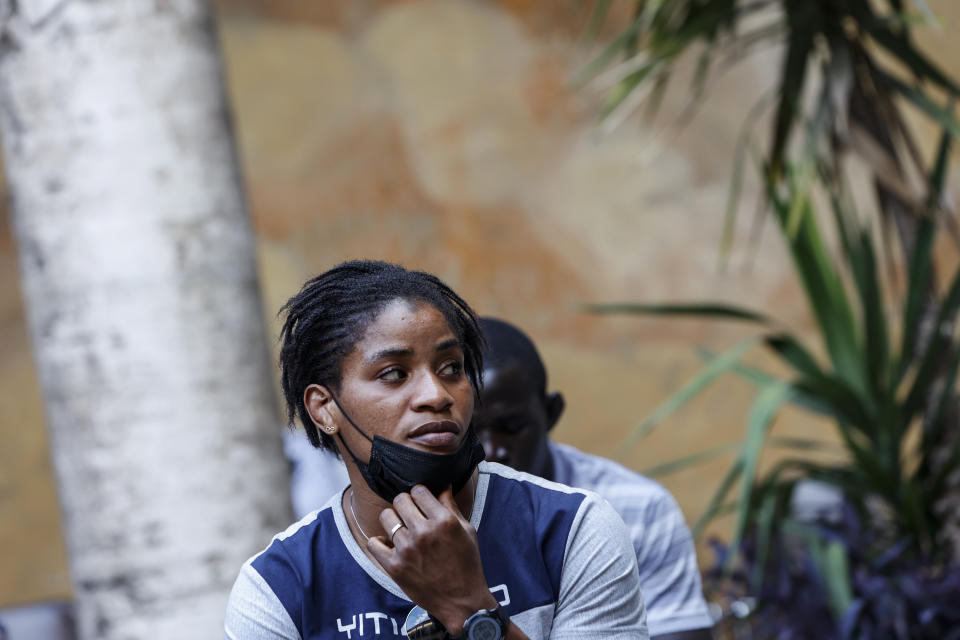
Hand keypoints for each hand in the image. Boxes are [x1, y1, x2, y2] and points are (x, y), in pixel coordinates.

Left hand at [367, 485, 497, 634]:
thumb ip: (451, 507)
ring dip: (393, 520)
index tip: (421, 500)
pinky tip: (390, 544)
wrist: (461, 602)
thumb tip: (442, 485)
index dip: (420, 493)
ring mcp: (407, 550)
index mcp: (444, 521)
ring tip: (401, 529)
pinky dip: (379, 542)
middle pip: (400, 500)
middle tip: (410, 513)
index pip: (419, 490)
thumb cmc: (467, 564)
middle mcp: (424, 532)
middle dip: (405, 503)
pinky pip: (373, 543)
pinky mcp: (394, 567)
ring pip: (386, 517)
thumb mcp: (467, 531)